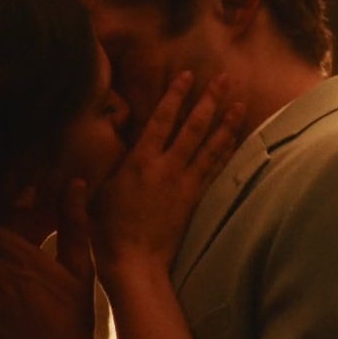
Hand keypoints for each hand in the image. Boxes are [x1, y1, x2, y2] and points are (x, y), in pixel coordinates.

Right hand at [92, 72, 248, 274]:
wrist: (135, 263)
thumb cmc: (108, 230)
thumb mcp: (97, 193)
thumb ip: (104, 167)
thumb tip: (97, 149)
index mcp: (140, 161)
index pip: (162, 120)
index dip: (176, 95)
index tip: (188, 75)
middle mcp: (166, 167)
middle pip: (194, 127)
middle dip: (210, 100)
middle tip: (226, 79)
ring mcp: (184, 184)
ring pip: (211, 146)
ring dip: (227, 122)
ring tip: (240, 102)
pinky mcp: (195, 200)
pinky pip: (215, 169)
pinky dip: (226, 151)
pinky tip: (234, 138)